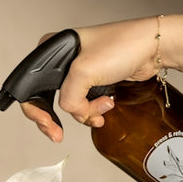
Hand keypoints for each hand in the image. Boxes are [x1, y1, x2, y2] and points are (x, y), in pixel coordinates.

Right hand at [20, 17, 159, 142]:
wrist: (152, 48)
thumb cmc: (120, 47)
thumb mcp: (83, 73)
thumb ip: (68, 99)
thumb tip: (71, 112)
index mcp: (52, 51)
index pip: (30, 87)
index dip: (36, 111)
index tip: (49, 126)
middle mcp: (62, 60)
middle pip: (48, 100)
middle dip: (60, 117)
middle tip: (59, 134)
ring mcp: (78, 72)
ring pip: (70, 105)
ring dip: (86, 112)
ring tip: (103, 105)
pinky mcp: (93, 81)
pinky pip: (84, 104)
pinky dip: (93, 111)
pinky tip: (106, 105)